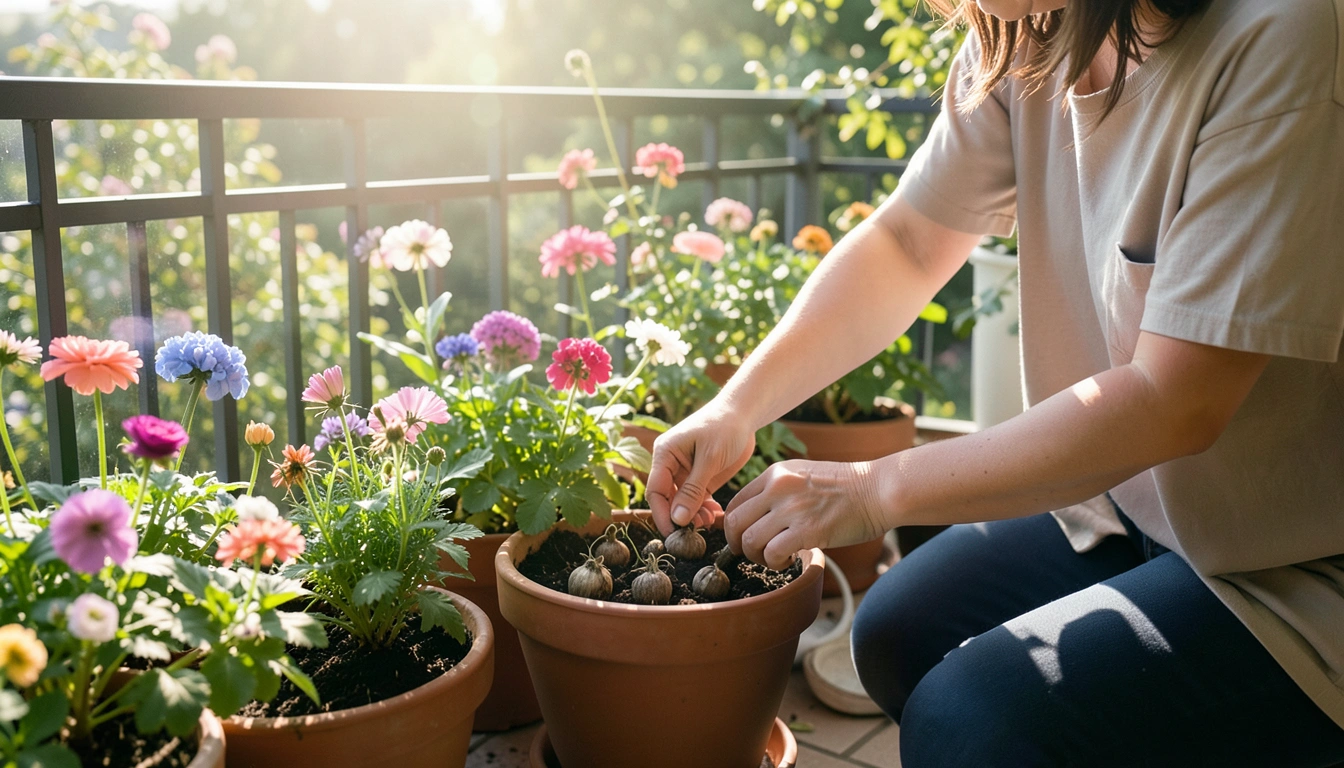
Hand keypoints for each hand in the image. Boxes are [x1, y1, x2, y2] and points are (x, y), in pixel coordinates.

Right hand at [647, 404, 755, 535]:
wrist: (744, 413)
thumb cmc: (724, 427)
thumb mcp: (710, 458)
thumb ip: (693, 489)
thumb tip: (678, 519)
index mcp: (665, 454)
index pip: (655, 490)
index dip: (662, 514)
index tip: (674, 534)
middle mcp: (671, 465)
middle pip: (667, 499)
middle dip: (680, 517)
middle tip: (696, 532)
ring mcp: (686, 472)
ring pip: (683, 503)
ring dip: (694, 515)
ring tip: (709, 522)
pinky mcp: (701, 478)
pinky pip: (697, 499)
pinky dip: (704, 509)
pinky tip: (715, 515)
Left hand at [725, 459, 886, 569]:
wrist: (879, 489)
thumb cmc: (847, 487)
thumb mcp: (804, 475)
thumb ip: (778, 490)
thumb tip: (756, 515)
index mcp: (775, 474)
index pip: (735, 503)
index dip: (734, 527)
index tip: (744, 538)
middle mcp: (778, 488)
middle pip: (734, 523)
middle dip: (738, 545)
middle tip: (754, 553)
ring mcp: (792, 508)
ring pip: (749, 540)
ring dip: (757, 557)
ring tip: (776, 557)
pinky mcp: (808, 530)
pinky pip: (772, 553)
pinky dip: (775, 563)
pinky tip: (790, 560)